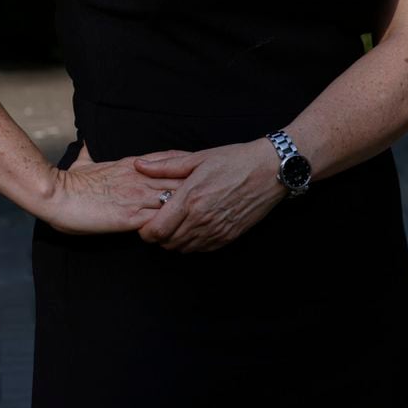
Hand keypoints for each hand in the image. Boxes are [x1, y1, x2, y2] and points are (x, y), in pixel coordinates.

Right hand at [42, 142, 187, 234]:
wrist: (57, 195)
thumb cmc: (70, 180)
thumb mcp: (83, 160)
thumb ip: (90, 151)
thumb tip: (87, 142)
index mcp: (131, 164)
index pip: (169, 160)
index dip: (187, 166)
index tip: (200, 171)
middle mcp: (139, 178)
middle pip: (179, 179)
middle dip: (195, 187)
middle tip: (210, 195)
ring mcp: (136, 197)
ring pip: (174, 199)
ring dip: (187, 209)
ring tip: (200, 217)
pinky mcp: (130, 217)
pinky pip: (160, 222)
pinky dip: (171, 227)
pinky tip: (180, 235)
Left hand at [133, 138, 283, 252]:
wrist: (268, 171)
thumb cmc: (233, 160)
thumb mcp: (197, 158)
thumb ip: (165, 166)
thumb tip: (139, 165)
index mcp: (190, 199)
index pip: (157, 230)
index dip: (145, 231)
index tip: (145, 224)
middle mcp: (201, 219)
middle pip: (167, 242)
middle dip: (158, 236)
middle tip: (159, 222)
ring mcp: (215, 230)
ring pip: (183, 248)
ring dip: (174, 241)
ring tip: (176, 224)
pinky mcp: (228, 237)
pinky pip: (201, 249)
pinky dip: (192, 243)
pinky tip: (193, 228)